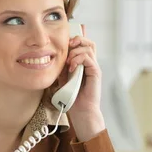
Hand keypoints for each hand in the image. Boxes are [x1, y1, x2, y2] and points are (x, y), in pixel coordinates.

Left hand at [60, 24, 104, 140]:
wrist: (81, 111)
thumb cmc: (73, 97)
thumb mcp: (63, 79)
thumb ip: (63, 67)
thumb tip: (56, 56)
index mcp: (83, 64)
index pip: (83, 45)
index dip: (75, 40)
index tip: (64, 44)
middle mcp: (90, 64)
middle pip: (89, 43)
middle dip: (77, 40)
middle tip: (68, 47)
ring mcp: (94, 67)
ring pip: (89, 48)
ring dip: (76, 52)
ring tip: (69, 62)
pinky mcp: (96, 72)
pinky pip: (89, 58)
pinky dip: (79, 59)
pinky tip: (72, 67)